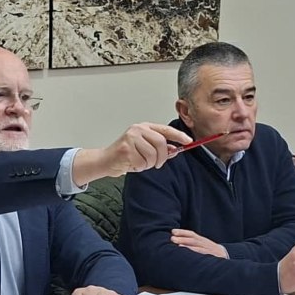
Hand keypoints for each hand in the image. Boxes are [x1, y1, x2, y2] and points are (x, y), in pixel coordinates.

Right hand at [72, 123, 191, 184]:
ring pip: (152, 154)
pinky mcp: (126, 148)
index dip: (179, 136)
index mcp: (144, 127)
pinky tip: (132, 164)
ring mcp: (131, 138)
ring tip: (141, 163)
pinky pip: (142, 162)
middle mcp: (138, 130)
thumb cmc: (126, 155)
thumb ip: (160, 149)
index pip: (166, 130)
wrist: (106, 161)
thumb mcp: (145, 150)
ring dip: (149, 164)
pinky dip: (140, 167)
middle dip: (162, 157)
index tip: (188, 141)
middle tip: (158, 164)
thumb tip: (175, 150)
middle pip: (161, 143)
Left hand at [170, 228, 227, 257]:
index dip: (182, 232)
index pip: (192, 234)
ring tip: (178, 245)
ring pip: (197, 246)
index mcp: (203, 240)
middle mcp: (205, 243)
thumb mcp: (203, 246)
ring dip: (187, 245)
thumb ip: (193, 244)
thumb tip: (178, 243)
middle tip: (172, 238)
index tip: (173, 231)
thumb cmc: (211, 252)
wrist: (227, 256)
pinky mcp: (213, 256)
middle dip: (182, 238)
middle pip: (193, 239)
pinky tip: (189, 254)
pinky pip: (203, 254)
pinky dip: (196, 252)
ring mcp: (209, 249)